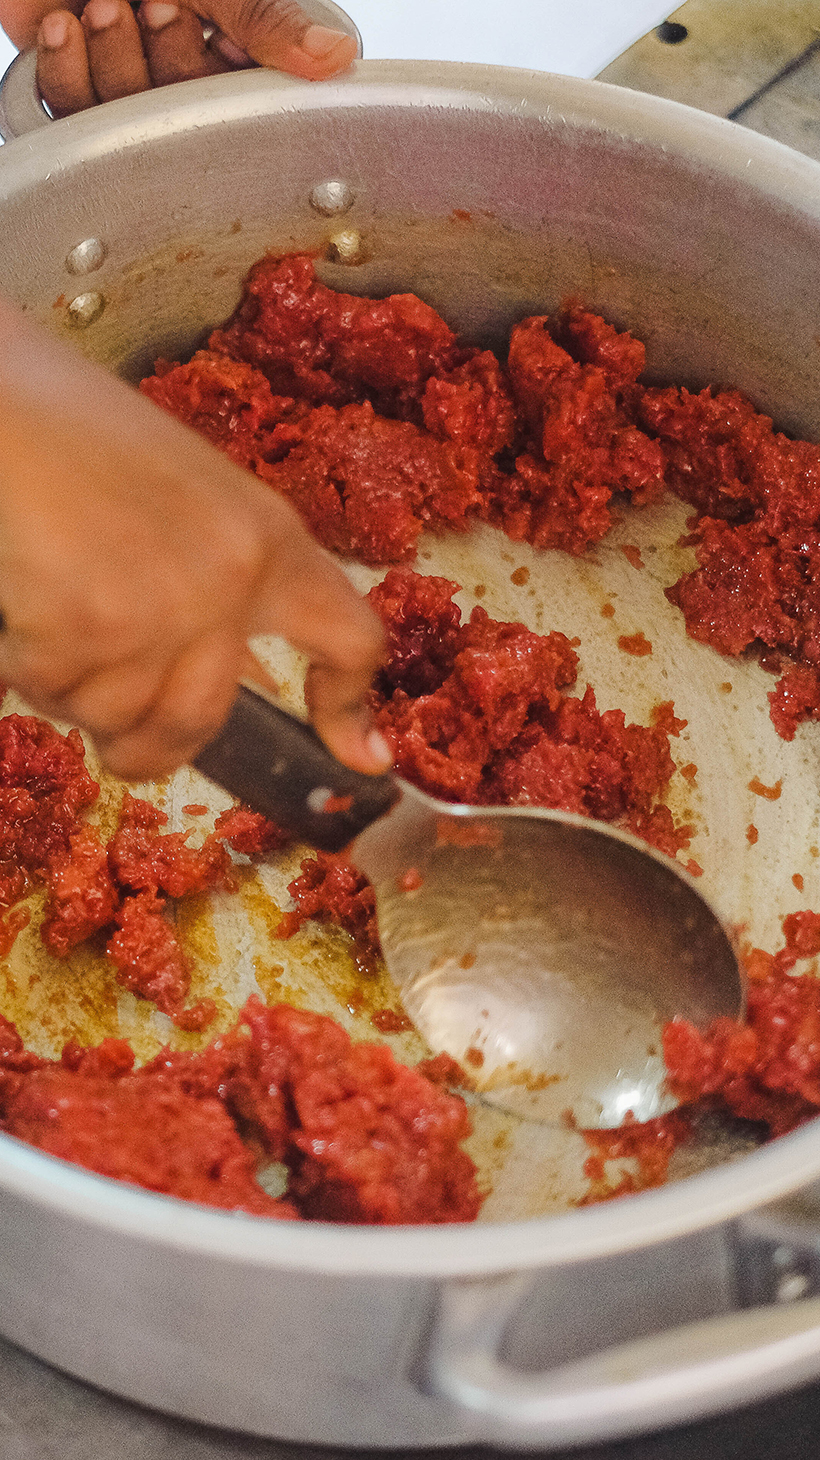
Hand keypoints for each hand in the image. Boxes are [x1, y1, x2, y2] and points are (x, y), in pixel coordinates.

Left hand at [0, 0, 357, 116]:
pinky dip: (68, 70)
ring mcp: (131, 80)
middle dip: (168, 66)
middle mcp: (190, 72)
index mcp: (239, 48)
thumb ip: (270, 18)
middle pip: (189, 125)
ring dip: (116, 63)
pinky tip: (65, 26)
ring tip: (106, 6)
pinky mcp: (74, 83)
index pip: (255, 108)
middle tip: (158, 6)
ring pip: (130, 124)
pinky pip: (71, 111)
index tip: (223, 43)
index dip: (232, 92)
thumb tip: (339, 55)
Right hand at [0, 295, 388, 782]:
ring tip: (49, 620)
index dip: (351, 709)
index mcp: (269, 537)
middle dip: (153, 746)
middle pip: (205, 719)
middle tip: (119, 740)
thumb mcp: (189, 496)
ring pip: (121, 718)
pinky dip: (24, 666)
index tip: (364, 757)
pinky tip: (20, 607)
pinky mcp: (90, 624)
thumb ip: (220, 576)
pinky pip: (54, 692)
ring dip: (73, 694)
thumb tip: (224, 671)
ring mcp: (163, 606)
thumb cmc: (75, 433)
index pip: (350, 637)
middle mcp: (232, 577)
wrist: (1, 398)